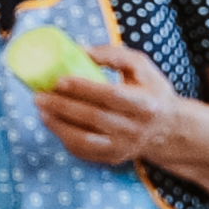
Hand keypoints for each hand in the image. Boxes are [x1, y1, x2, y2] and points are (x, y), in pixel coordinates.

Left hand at [34, 39, 176, 167]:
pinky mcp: (114, 158)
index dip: (84, 88)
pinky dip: (65, 138)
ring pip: (85, 140)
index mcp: (145, 104)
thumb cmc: (150, 91)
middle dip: (62, 106)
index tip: (59, 80)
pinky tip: (54, 124)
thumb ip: (114, 55)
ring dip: (59, 126)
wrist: (168, 128)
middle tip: (39, 96)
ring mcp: (124, 147)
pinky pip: (84, 151)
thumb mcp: (141, 66)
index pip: (111, 96)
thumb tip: (80, 50)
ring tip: (41, 112)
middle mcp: (135, 128)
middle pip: (93, 118)